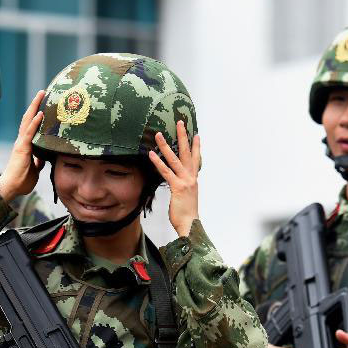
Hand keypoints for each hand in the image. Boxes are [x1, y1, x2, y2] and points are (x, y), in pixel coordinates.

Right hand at [0, 90, 45, 202]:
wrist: (10, 187)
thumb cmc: (21, 181)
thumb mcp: (34, 170)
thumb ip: (38, 162)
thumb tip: (44, 159)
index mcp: (24, 145)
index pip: (31, 126)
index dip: (36, 114)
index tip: (44, 103)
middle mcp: (21, 141)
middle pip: (28, 118)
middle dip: (35, 104)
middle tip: (43, 91)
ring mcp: (21, 143)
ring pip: (28, 120)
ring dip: (35, 106)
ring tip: (42, 94)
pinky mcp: (22, 148)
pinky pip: (29, 132)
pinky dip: (35, 122)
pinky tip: (41, 113)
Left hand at [148, 121, 200, 236]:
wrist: (191, 225)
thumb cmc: (186, 214)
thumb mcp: (186, 198)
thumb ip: (182, 188)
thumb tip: (178, 185)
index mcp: (193, 180)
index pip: (195, 159)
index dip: (196, 146)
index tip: (195, 135)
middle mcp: (191, 178)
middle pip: (187, 153)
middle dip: (183, 136)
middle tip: (180, 122)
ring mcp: (185, 181)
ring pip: (175, 159)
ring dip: (166, 145)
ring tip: (158, 134)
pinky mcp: (177, 187)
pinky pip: (166, 172)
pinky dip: (158, 162)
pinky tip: (151, 154)